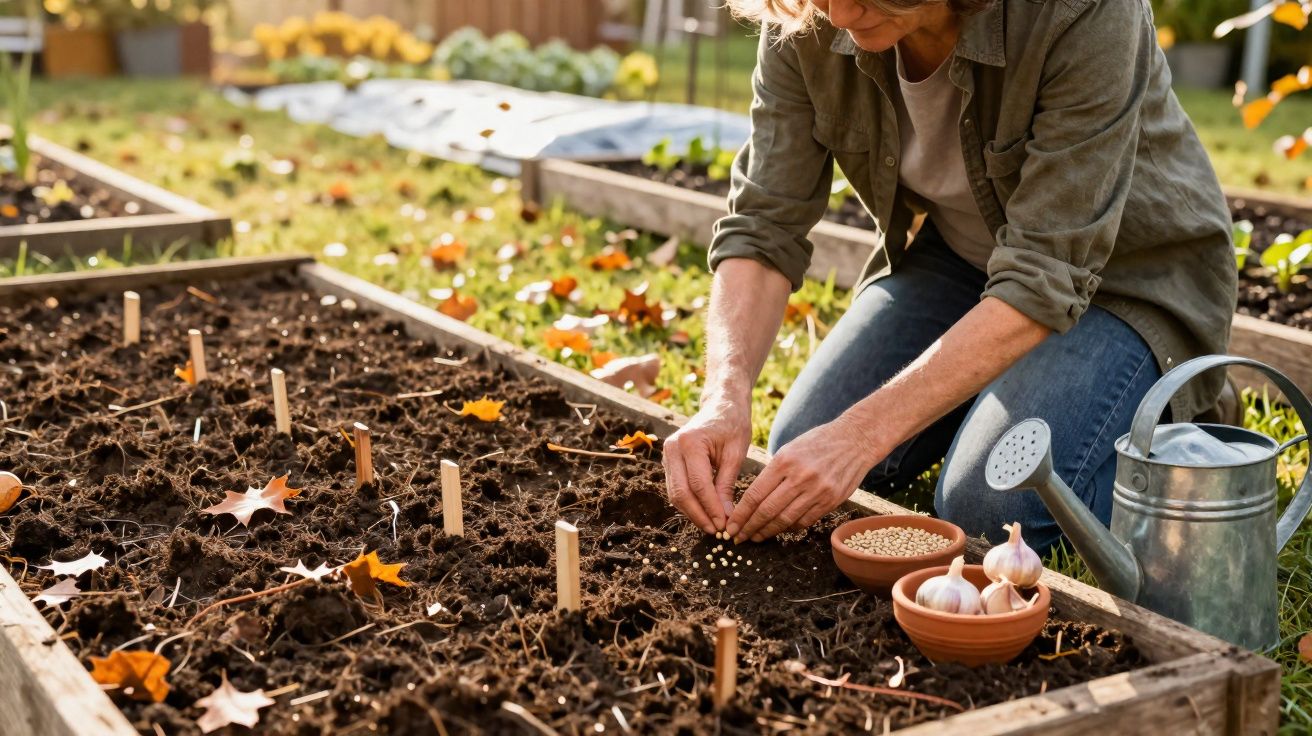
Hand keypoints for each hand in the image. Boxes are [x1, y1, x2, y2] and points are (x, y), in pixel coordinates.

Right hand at [662, 396, 751, 533]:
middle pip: (681, 492)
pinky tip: (704, 514)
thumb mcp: (736, 454)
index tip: (724, 526)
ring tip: (712, 526)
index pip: (698, 485)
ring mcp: (667, 454)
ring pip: (675, 494)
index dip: (710, 509)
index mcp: (690, 442)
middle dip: (699, 515)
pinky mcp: (669, 461)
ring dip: (692, 513)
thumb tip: (726, 517)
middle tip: (716, 531)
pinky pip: (675, 488)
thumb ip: (727, 485)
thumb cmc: (733, 425)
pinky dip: (689, 503)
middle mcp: (672, 448)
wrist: (721, 405)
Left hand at [727, 416, 881, 542]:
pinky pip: (805, 521)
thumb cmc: (817, 443)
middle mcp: (799, 477)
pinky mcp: (831, 501)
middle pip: (767, 511)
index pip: (755, 495)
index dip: (740, 515)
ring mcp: (817, 491)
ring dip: (767, 532)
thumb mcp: (790, 449)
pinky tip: (780, 529)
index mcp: (784, 461)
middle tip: (738, 538)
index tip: (731, 526)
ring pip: (785, 520)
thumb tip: (753, 500)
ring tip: (756, 537)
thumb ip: (773, 473)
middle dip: (749, 528)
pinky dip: (790, 528)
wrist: (856, 440)